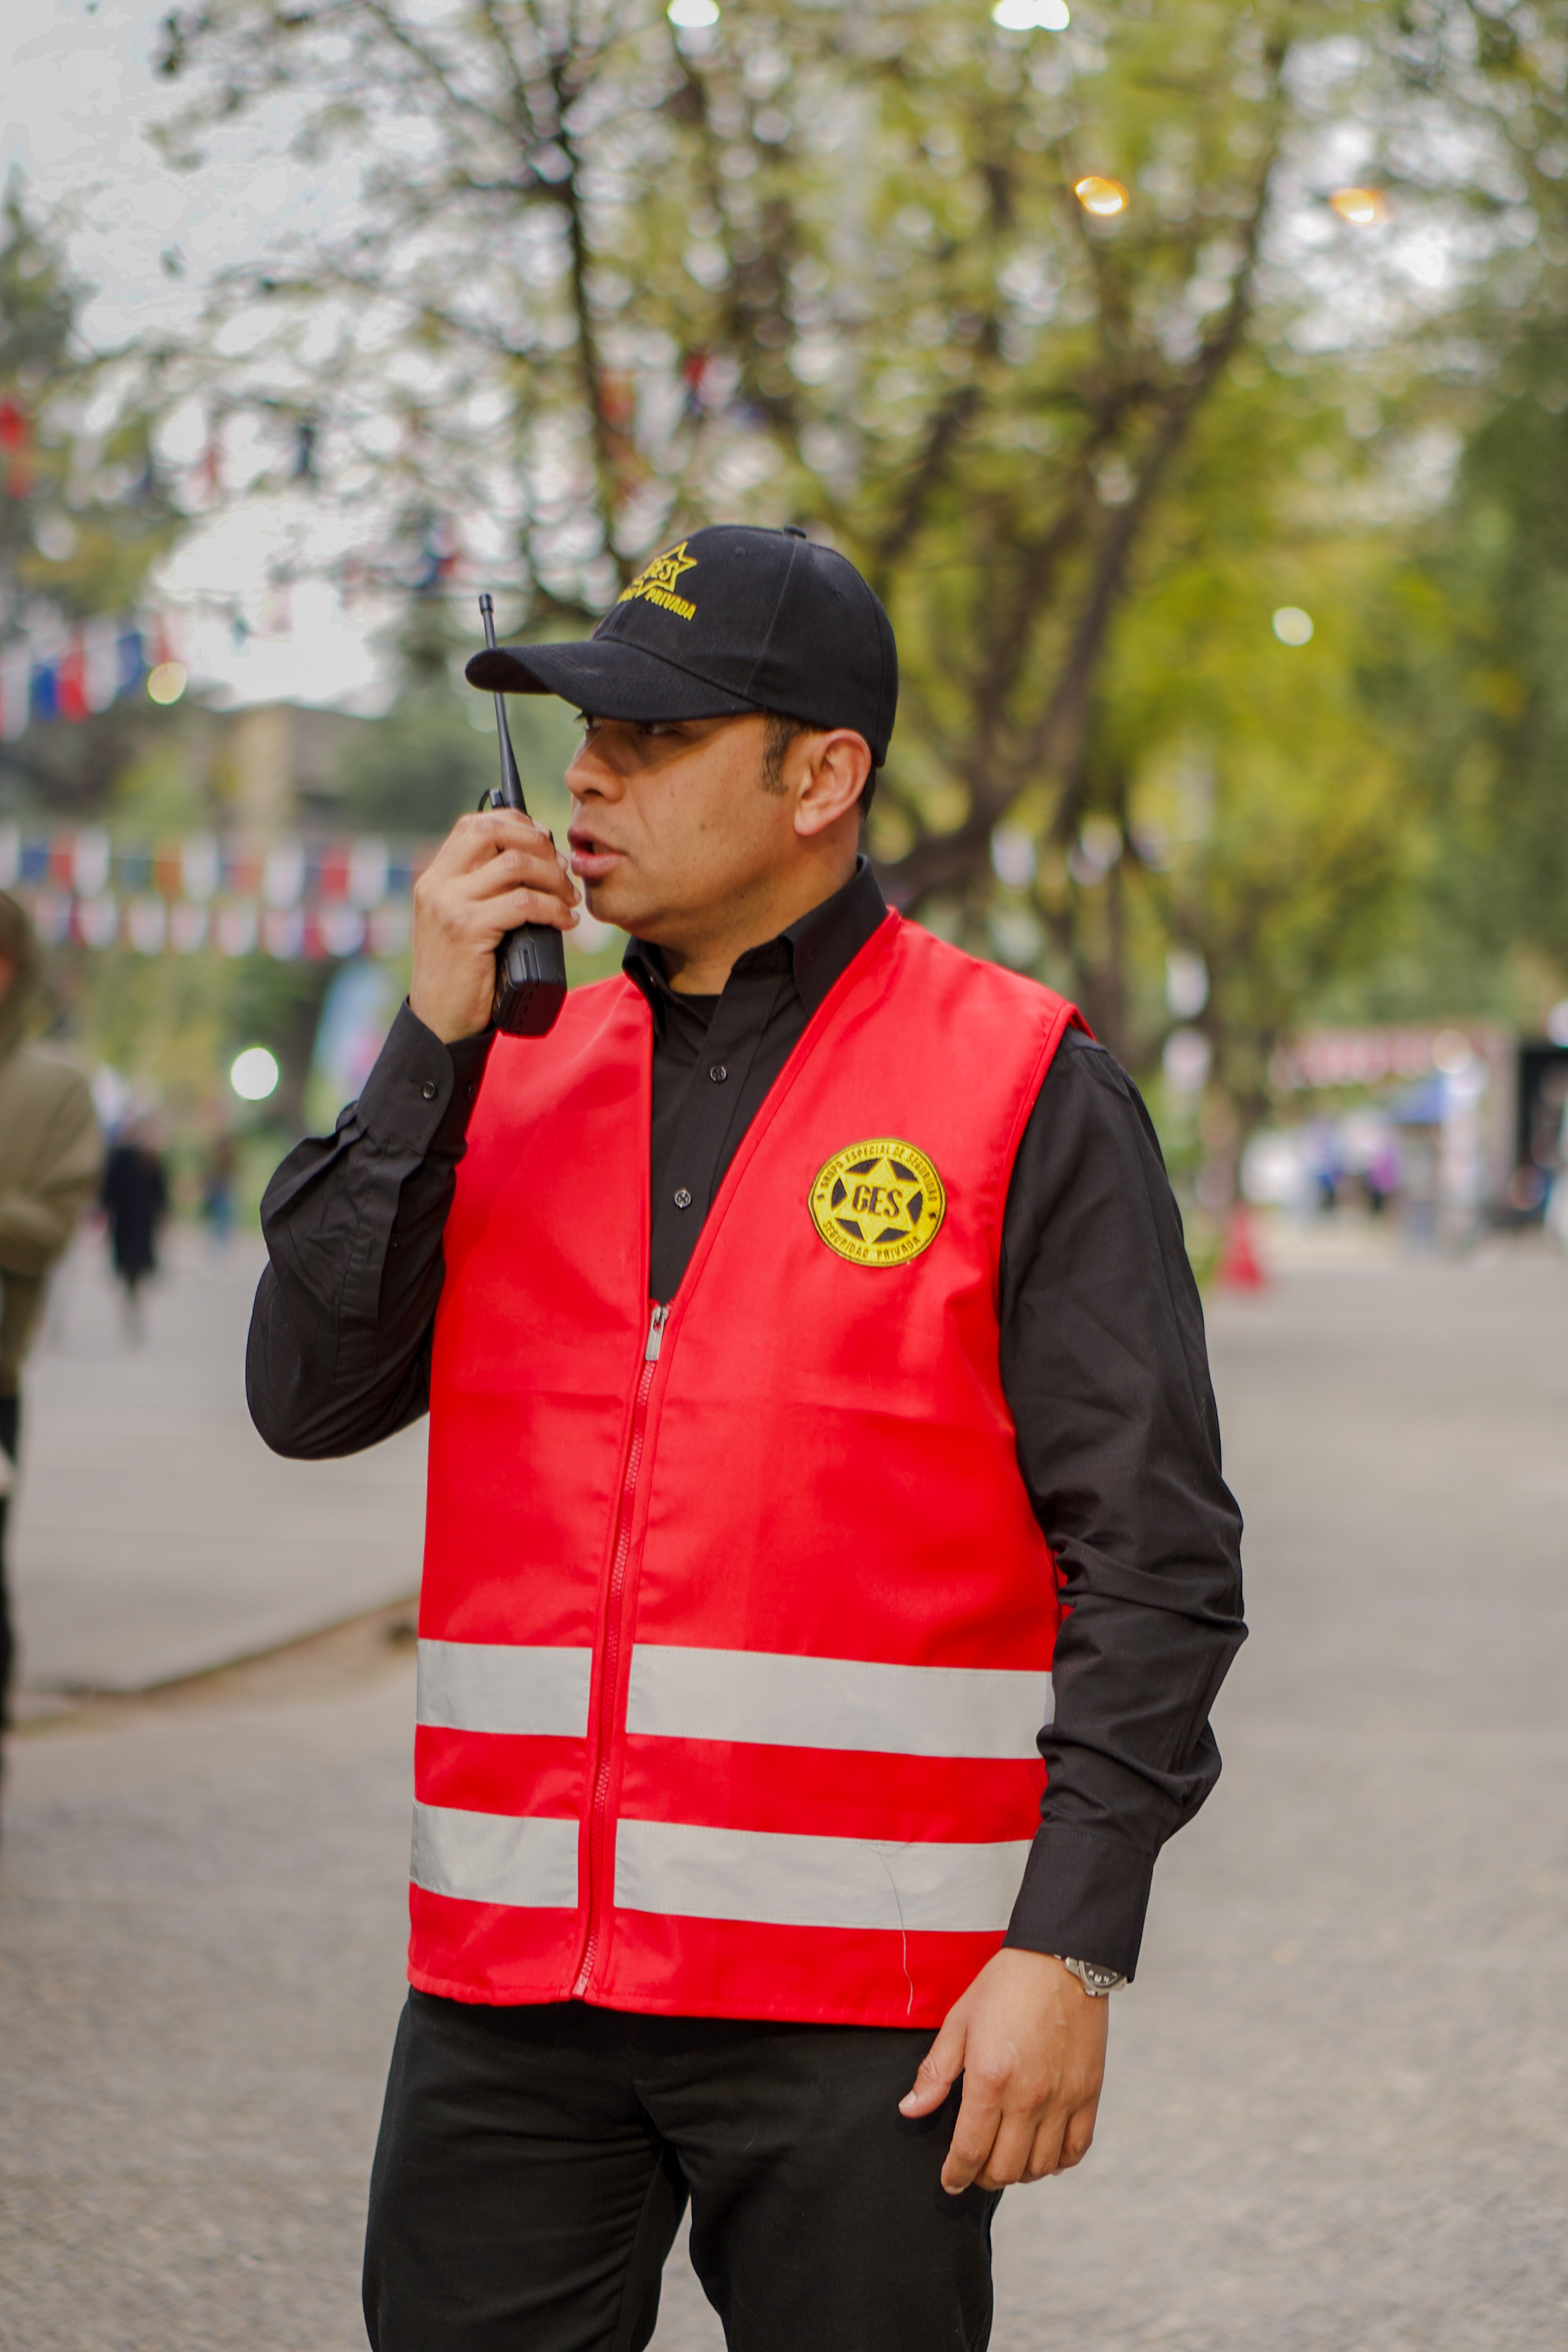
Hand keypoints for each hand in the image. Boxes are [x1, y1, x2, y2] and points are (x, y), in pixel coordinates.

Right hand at [410, 809, 578, 1042]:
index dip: (516, 824)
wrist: (440, 1021)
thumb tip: (535, 860)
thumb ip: (481, 891)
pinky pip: (524, 902)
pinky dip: (554, 908)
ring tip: (569, 899)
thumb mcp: (461, 923)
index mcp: (435, 877)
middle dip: (538, 844)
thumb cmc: (462, 974)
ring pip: (515, 864)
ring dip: (553, 878)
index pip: (474, 825)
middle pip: (494, 832)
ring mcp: (449, 904)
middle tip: (562, 868)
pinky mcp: (468, 928)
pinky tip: (565, 921)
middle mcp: (437, 884)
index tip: (545, 841)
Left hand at [899, 1948, 1107, 2193]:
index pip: (970, 2151)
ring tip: (1006, 2158)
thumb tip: (910, 2110)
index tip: (949, 2181)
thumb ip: (935, 2072)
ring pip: (1041, 2167)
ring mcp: (1063, 2099)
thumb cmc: (1005, 1986)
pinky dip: (1058, 2161)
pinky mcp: (1089, 2093)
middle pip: (1005, 2169)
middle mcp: (1029, 2098)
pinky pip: (1076, 2149)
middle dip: (983, 2177)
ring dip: (1019, 2173)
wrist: (1061, 1958)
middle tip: (974, 2169)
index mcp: (990, 2080)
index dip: (955, 2175)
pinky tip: (1043, 2151)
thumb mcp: (959, 2022)